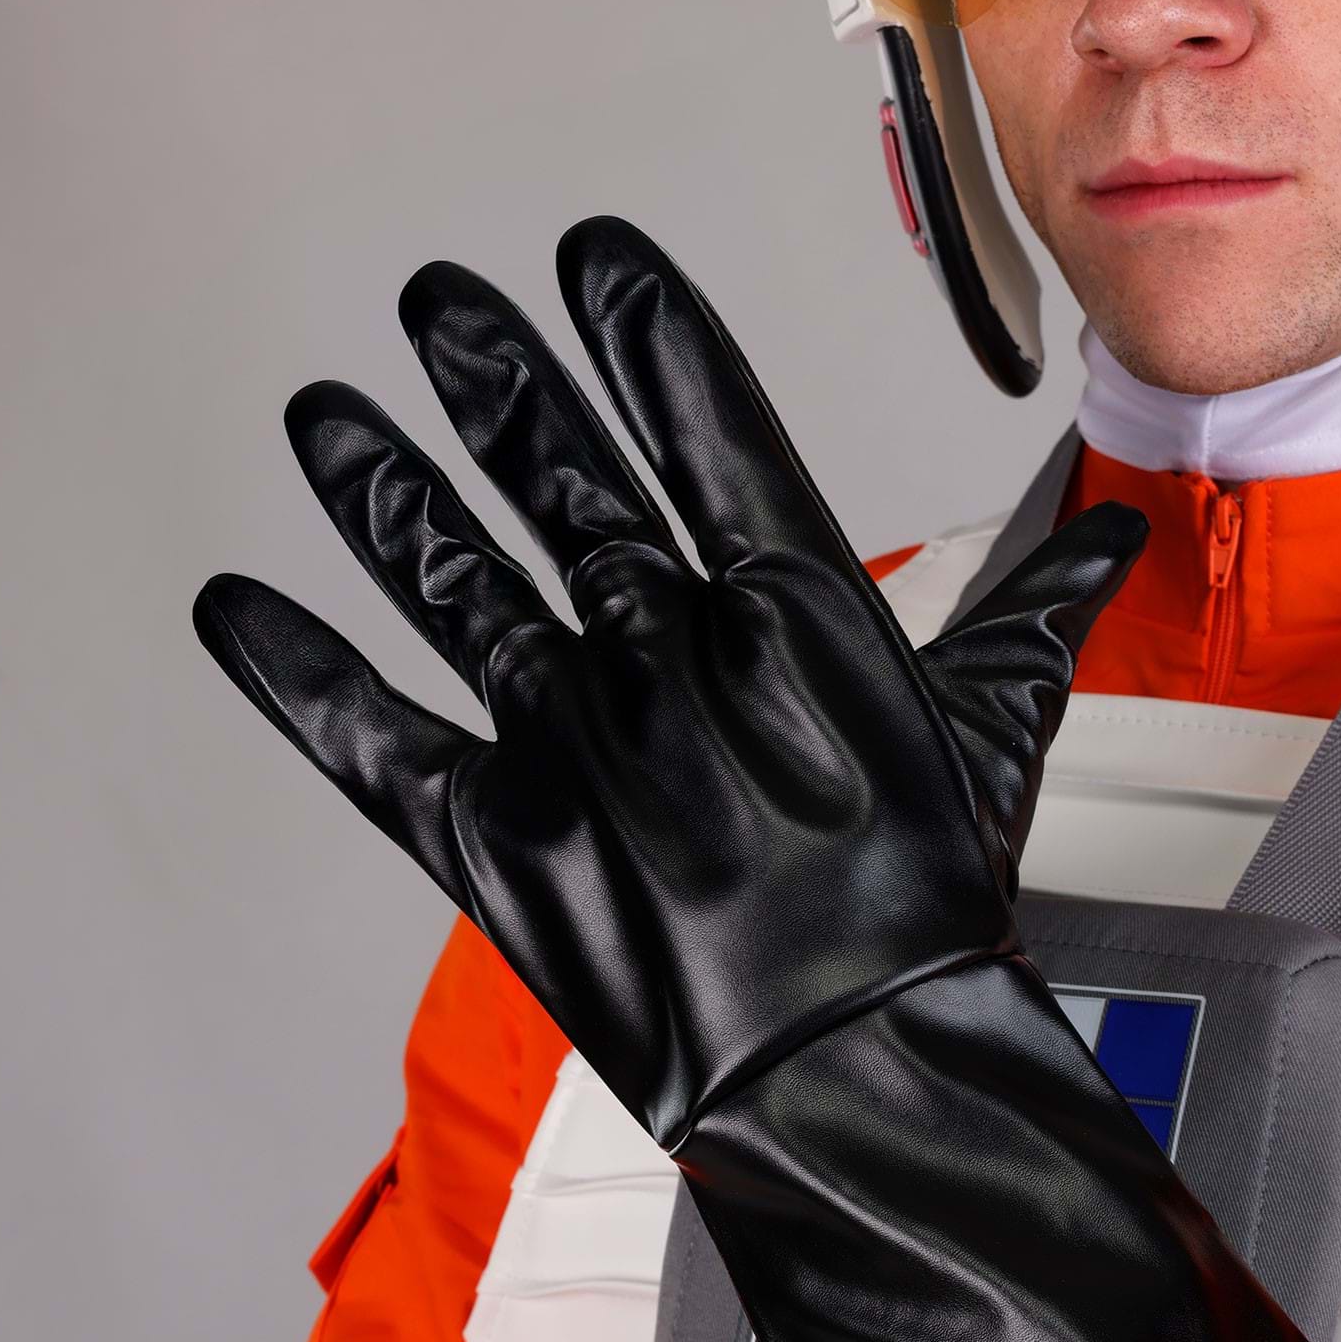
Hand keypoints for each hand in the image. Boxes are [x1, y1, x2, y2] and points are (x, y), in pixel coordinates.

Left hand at [194, 219, 1143, 1149]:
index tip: (590, 260)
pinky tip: (236, 611)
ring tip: (326, 423)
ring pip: (453, 590)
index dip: (640, 338)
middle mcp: (667, 657)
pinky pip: (378, 746)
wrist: (865, 1082)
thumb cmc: (929, 921)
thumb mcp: (994, 749)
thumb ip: (1026, 626)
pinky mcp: (503, 848)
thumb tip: (1104, 547)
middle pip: (560, 485)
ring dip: (381, 495)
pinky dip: (299, 678)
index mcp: (794, 614)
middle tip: (438, 306)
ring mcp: (575, 749)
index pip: (705, 428)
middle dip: (493, 385)